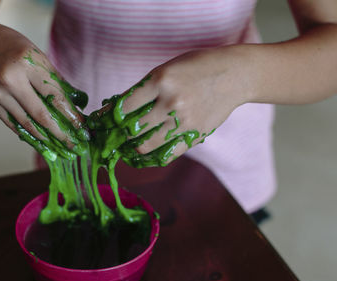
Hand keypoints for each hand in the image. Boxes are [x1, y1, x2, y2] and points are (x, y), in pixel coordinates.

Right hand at [0, 18, 86, 149]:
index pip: (55, 94)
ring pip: (26, 122)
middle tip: (73, 144)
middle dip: (60, 132)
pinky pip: (12, 123)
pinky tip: (40, 139)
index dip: (70, 113)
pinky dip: (27, 132)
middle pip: (41, 114)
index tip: (81, 126)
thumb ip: (52, 77)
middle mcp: (11, 79)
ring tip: (58, 145)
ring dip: (45, 137)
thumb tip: (71, 102)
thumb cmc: (8, 44)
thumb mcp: (34, 52)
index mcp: (27, 62)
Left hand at [116, 46, 252, 163]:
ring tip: (127, 147)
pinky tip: (146, 154)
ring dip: (132, 148)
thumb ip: (146, 89)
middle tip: (112, 138)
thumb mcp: (168, 68)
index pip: (123, 105)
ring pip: (146, 145)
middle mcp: (170, 102)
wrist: (236, 75)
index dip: (107, 117)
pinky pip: (168, 155)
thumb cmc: (198, 67)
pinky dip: (153, 157)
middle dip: (118, 135)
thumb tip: (119, 111)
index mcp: (160, 80)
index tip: (100, 123)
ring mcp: (184, 121)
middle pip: (131, 129)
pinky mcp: (195, 135)